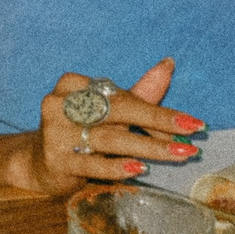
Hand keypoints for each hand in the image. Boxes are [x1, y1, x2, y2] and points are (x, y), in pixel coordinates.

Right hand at [29, 60, 200, 190]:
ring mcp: (55, 132)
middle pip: (117, 113)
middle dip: (158, 126)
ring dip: (148, 148)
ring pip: (109, 139)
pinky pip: (91, 163)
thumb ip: (139, 93)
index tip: (193, 124)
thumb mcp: (108, 112)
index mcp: (72, 84)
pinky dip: (117, 167)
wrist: (40, 163)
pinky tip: (140, 169)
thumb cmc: (80, 132)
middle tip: (191, 140)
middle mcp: (60, 104)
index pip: (122, 97)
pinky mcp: (55, 159)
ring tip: (179, 155)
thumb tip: (169, 64)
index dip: (158, 112)